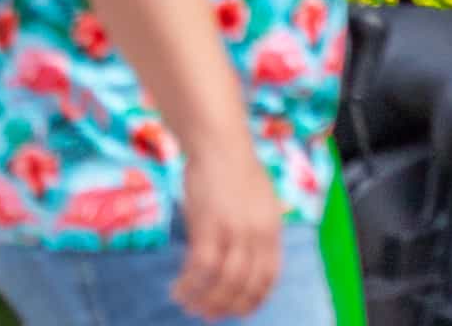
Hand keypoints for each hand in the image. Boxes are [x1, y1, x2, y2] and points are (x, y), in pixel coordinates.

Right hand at [173, 145, 282, 319]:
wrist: (218, 142)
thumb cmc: (235, 165)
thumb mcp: (260, 201)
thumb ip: (258, 228)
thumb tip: (250, 250)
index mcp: (272, 232)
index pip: (268, 278)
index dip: (254, 299)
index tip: (238, 309)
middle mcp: (257, 237)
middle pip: (245, 285)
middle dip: (227, 306)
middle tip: (209, 315)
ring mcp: (233, 232)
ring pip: (223, 281)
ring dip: (206, 299)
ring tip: (190, 307)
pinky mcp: (207, 225)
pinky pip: (200, 266)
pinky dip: (189, 283)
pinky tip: (178, 289)